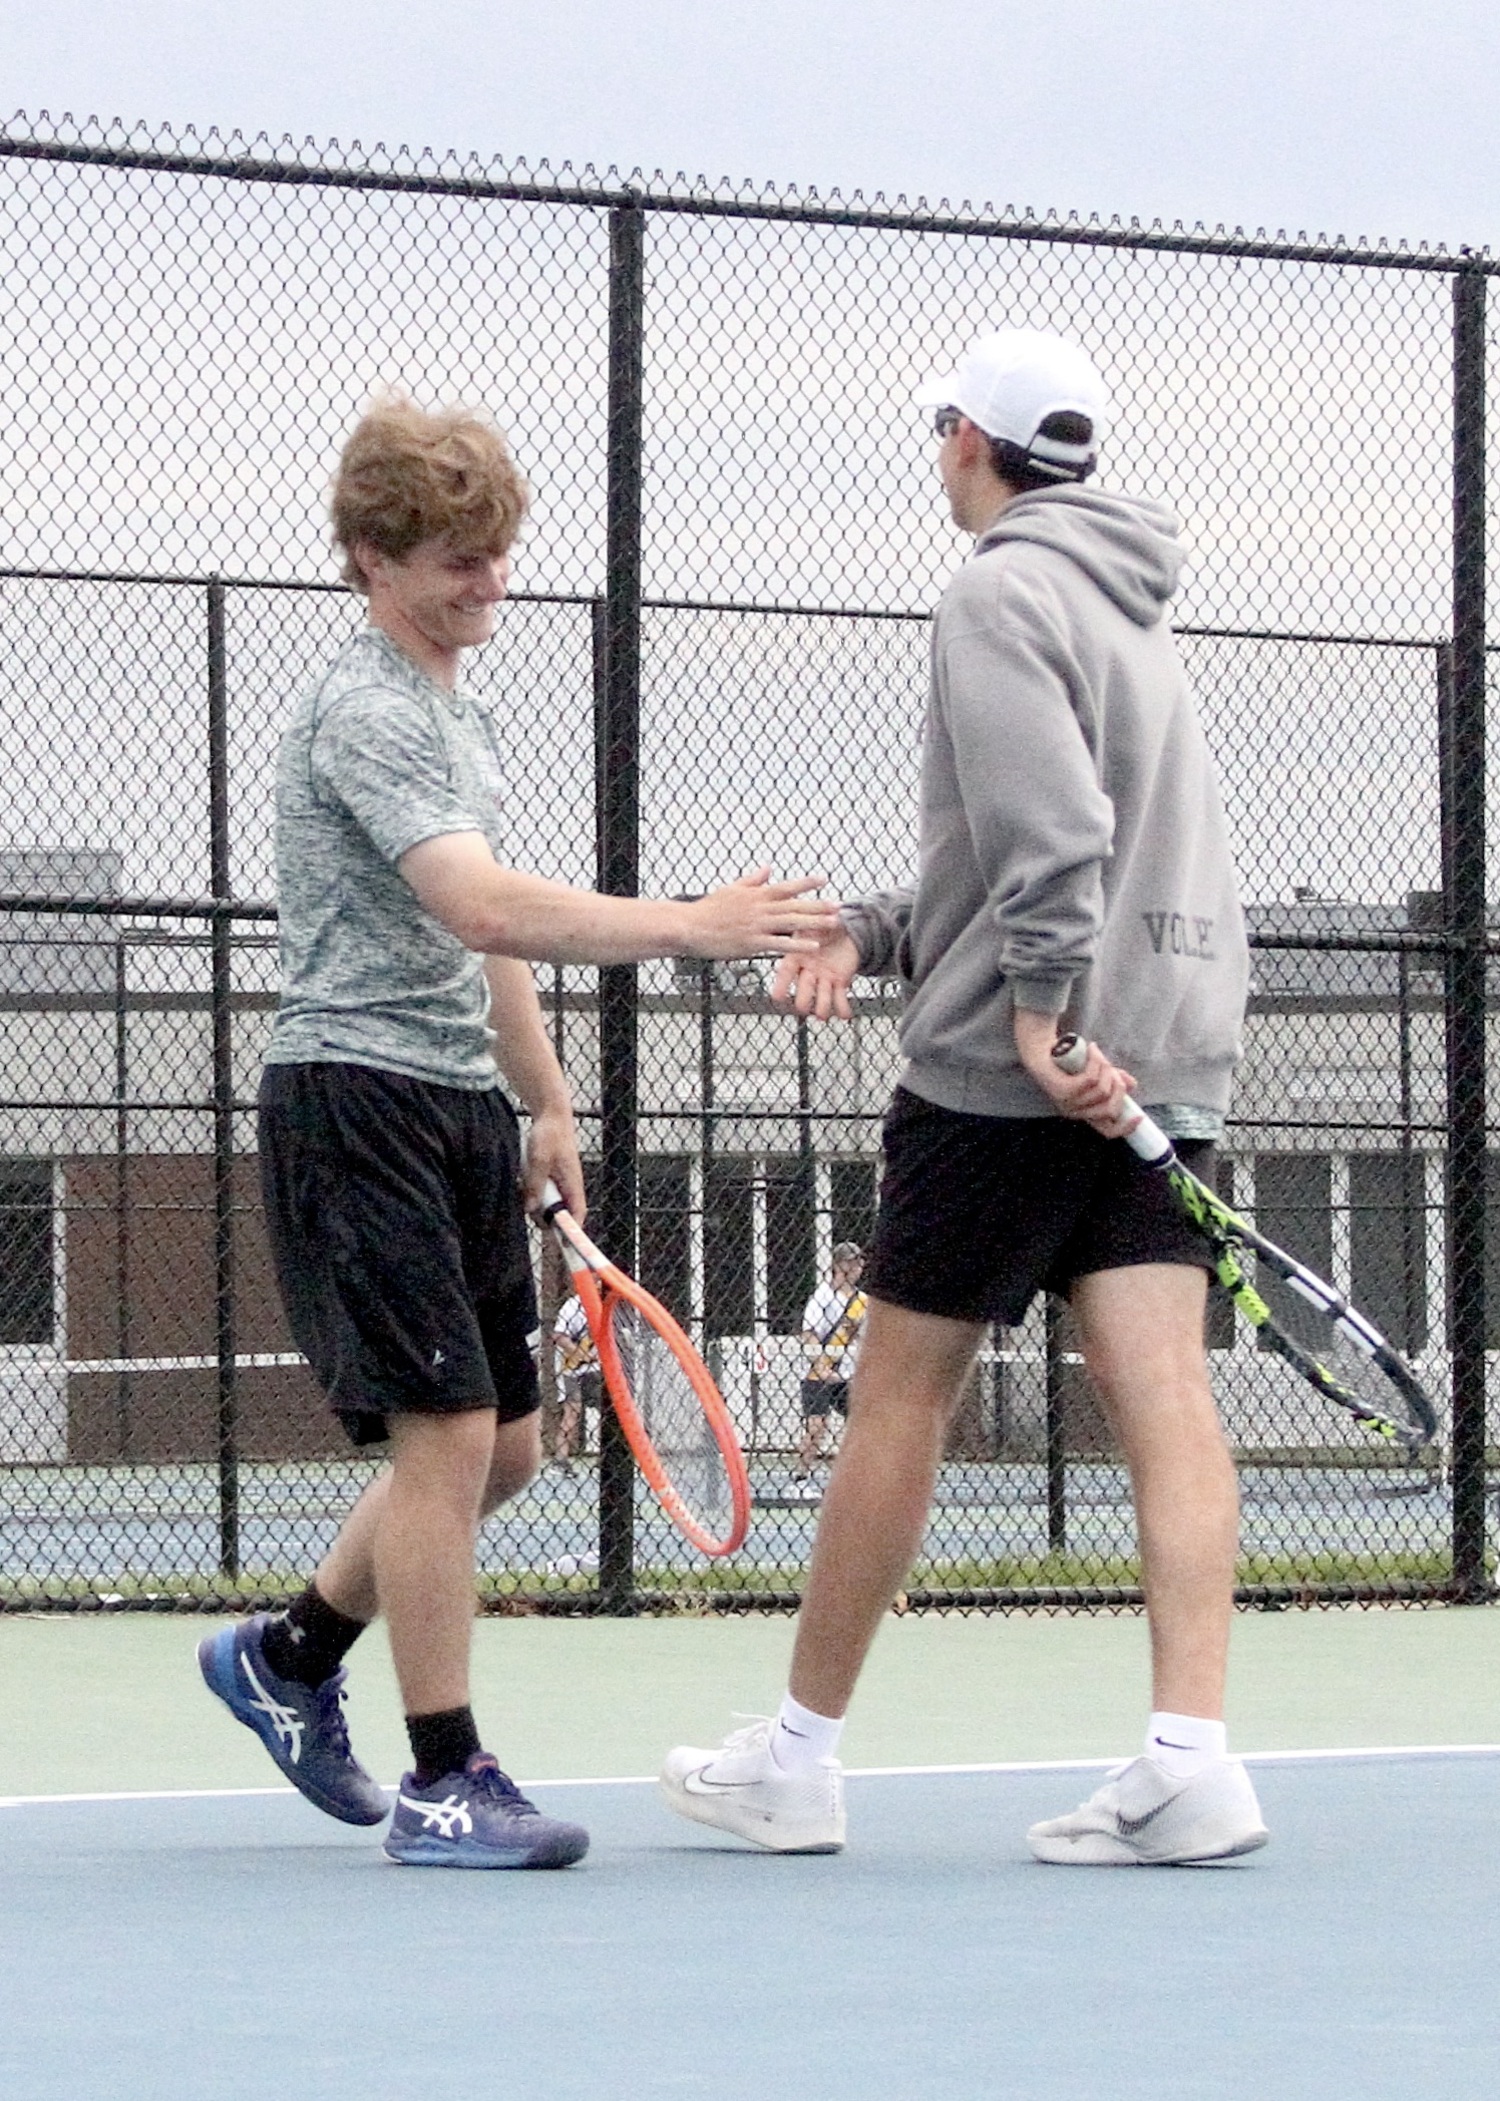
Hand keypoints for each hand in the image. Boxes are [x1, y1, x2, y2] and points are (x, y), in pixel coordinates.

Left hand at [522, 1106, 585, 1221]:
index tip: (562, 1245)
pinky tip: (525, 1181)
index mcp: (573, 1184)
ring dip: (537, 1203)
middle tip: (530, 1211)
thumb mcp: (539, 1160)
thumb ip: (536, 1185)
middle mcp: (569, 1186)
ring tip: (526, 1188)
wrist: (550, 1115)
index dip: (572, 1232)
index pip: (577, 1215)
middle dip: (546, 1218)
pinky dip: (534, 1192)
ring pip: (550, 1204)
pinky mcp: (552, 1177)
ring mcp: (561, 1181)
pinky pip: (544, 1192)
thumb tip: (531, 1209)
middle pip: (561, 1214)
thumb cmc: (549, 1134)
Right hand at [684, 867, 839, 959]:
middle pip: (795, 905)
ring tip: (834, 923)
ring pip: (791, 922)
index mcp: (756, 894)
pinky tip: (813, 946)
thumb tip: (768, 867)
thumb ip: (752, 880)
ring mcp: (756, 925)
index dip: (806, 883)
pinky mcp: (751, 943)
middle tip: (839, 905)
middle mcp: (759, 908)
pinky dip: (797, 944)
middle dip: (818, 905)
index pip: (786, 887)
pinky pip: (779, 943)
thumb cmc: (708, 909)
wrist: (690, 926)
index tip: (824, 880)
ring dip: (814, 923)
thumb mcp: (731, 889)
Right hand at [770, 925, 858, 1020]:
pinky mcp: (839, 983)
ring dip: (822, 1008)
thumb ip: (810, 923)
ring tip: (822, 1016)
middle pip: (803, 990)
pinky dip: (843, 1008)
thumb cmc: (822, 924)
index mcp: (798, 958)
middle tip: (802, 1008)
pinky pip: (840, 999)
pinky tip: (846, 1016)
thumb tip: (807, 916)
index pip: (787, 973)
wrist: (842, 930)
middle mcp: (808, 972)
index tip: (776, 997)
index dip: (781, 985)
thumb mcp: (813, 922)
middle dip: (803, 1000)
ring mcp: (823, 979)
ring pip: (821, 999)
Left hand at [1012, 1008, 1136, 1134]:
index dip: (1126, 1128)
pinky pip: (1091, 1079)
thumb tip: (1133, 1084)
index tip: (1140, 1116)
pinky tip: (1092, 1049)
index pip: (1108, 1132)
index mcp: (1085, 1113)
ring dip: (1106, 1069)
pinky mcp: (1063, 1090)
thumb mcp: (1097, 1072)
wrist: (1041, 1048)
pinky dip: (1096, 1061)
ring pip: (1102, 1090)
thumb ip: (1114, 1079)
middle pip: (1110, 1108)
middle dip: (1118, 1087)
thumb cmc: (1069, 1063)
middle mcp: (1076, 1112)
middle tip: (1112, 1069)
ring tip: (1098, 1055)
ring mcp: (1068, 1103)